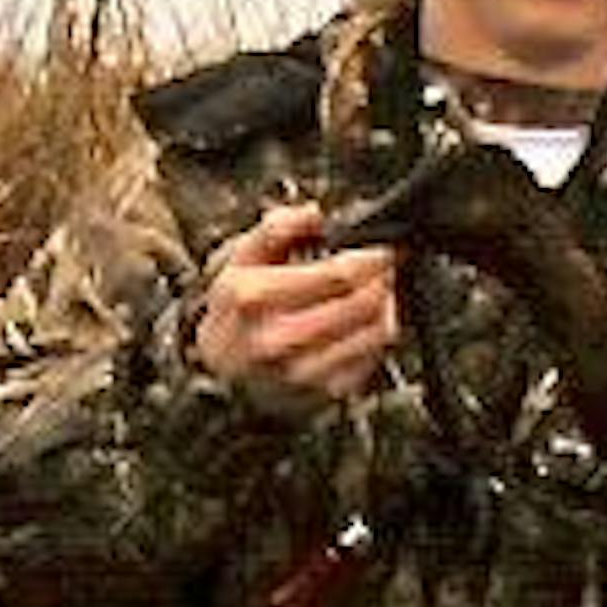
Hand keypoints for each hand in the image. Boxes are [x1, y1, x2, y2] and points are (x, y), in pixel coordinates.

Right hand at [192, 203, 399, 415]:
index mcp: (254, 297)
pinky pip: (375, 357)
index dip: (370, 256)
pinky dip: (378, 335)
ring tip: (377, 291)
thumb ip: (275, 228)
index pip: (337, 274)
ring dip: (387, 305)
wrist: (219, 378)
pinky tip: (365, 323)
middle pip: (362, 301)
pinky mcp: (326, 393)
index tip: (382, 248)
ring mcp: (304, 371)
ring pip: (376, 330)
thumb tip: (313, 212)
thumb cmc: (234, 315)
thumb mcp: (237, 262)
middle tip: (386, 266)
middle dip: (383, 277)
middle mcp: (278, 339)